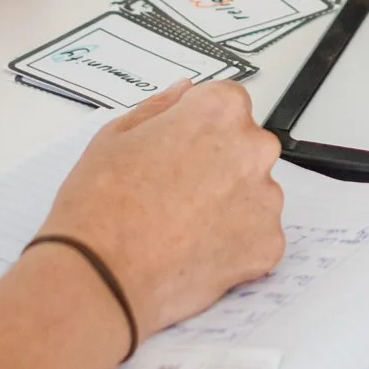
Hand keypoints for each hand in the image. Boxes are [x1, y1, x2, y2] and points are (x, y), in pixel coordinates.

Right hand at [39, 81, 284, 337]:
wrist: (100, 276)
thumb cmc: (101, 207)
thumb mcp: (116, 134)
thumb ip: (161, 107)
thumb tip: (183, 93)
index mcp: (220, 111)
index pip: (227, 104)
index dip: (198, 128)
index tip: (180, 148)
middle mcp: (253, 149)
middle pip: (245, 148)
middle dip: (218, 165)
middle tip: (174, 191)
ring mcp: (266, 200)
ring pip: (253, 194)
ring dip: (228, 204)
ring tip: (180, 225)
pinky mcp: (268, 246)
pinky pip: (256, 237)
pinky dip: (233, 244)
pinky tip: (194, 250)